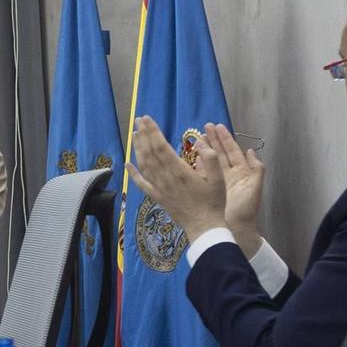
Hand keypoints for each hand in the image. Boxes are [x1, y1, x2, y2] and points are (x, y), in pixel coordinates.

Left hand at [125, 117, 228, 243]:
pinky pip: (141, 184)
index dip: (152, 132)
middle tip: (139, 120)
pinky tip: (127, 164)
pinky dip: (133, 173)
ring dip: (138, 148)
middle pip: (150, 153)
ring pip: (144, 165)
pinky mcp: (157, 197)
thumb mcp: (219, 178)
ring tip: (135, 134)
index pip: (161, 147)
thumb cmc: (214, 202)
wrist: (204, 227)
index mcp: (179, 171)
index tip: (147, 119)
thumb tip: (200, 143)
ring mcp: (159, 188)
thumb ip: (210, 159)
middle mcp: (165, 178)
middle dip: (143, 135)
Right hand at [199, 123, 266, 254]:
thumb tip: (251, 151)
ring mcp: (218, 181)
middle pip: (220, 152)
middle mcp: (229, 174)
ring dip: (205, 149)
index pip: (232, 150)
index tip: (217, 126)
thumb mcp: (255, 188)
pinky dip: (198, 163)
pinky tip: (193, 156)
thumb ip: (256, 169)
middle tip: (204, 126)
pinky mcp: (209, 189)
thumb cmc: (246, 210)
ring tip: (197, 137)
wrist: (236, 229)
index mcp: (242, 172)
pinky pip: (203, 173)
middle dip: (213, 139)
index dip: (225, 138)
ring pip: (211, 161)